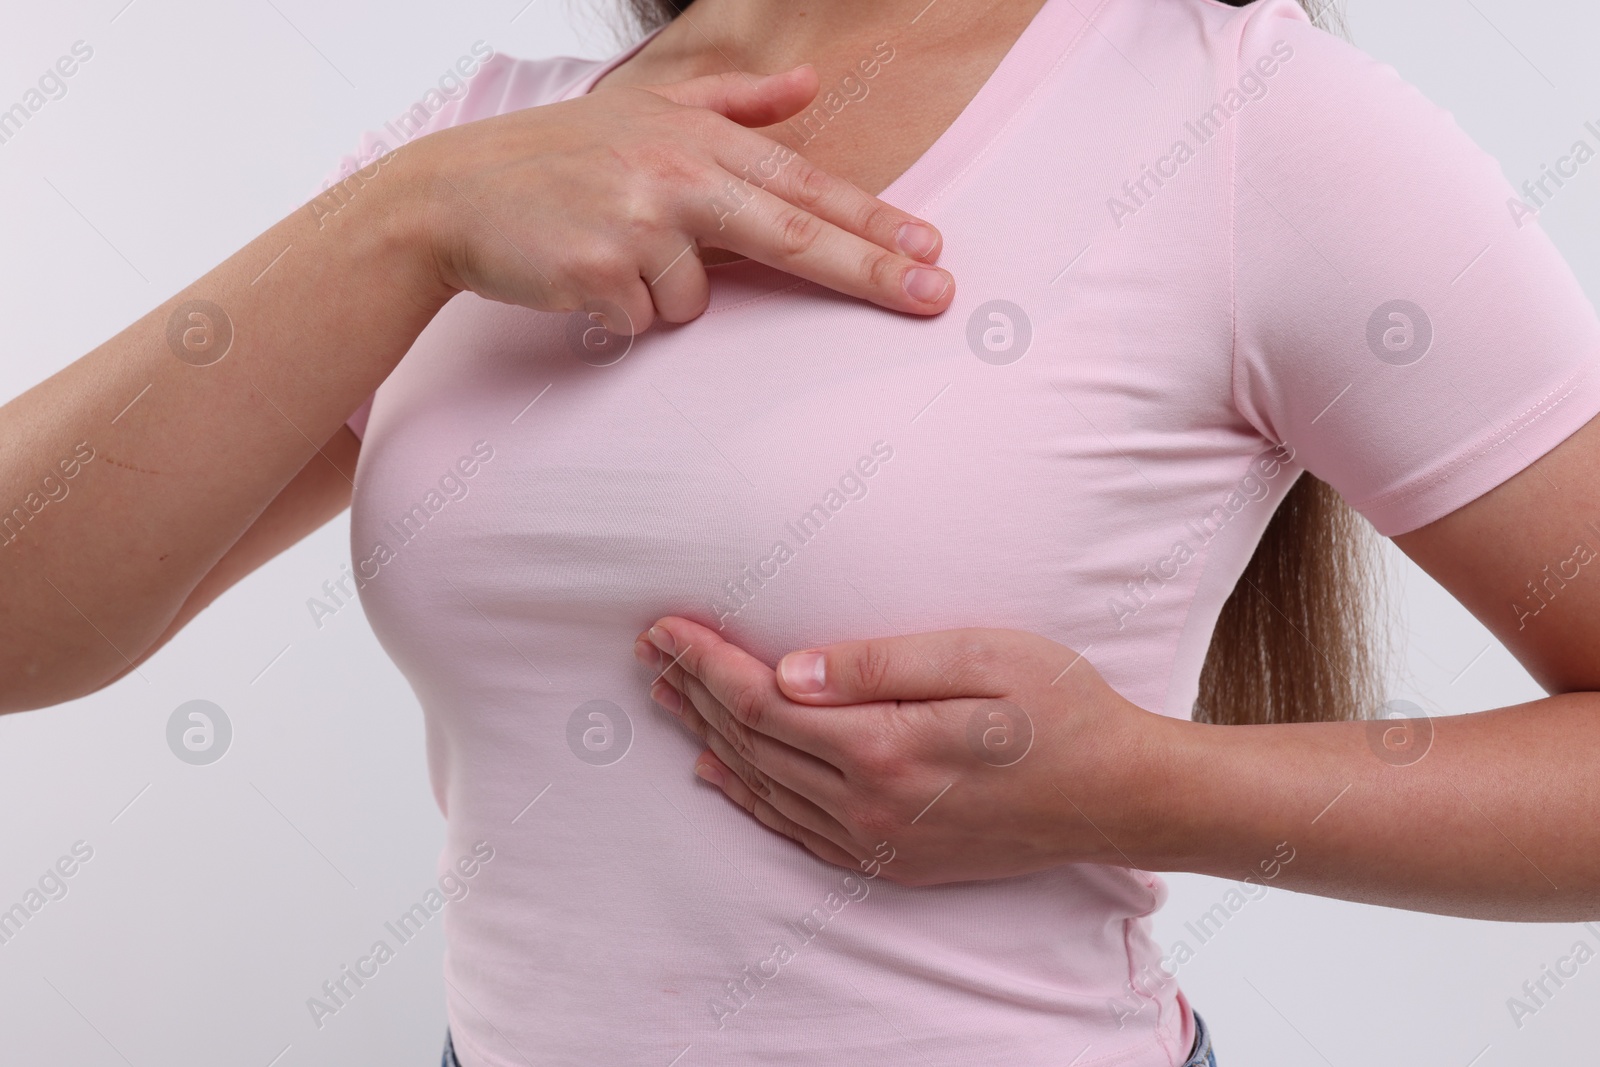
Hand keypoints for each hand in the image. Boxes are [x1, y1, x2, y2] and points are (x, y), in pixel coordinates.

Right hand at [399, 65, 952, 330]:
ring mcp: (638, 223)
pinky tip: (579, 277)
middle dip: (873, 270)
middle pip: (795, 234)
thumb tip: (807, 86)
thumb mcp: (646, 111)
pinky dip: (618, 315)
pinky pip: (643, 324)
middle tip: (937, 297)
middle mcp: (676, 174)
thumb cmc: (555, 159)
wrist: (450, 194)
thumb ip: (733, 101)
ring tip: (606, 255)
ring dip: (660, 294)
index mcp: (696, 138)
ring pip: (696, 302)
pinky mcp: (599, 274)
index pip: (804, 186)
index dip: (873, 220)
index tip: (932, 248)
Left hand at [632, 616, 1171, 885]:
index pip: (761, 702)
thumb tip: (787, 671)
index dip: (706, 662)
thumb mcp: (980, 657)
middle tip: (650, 649)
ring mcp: (878, 841)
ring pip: (764, 787)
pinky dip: (749, 796)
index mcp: (884, 748)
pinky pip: (795, 829)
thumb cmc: (1061, 710)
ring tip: (668, 697)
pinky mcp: (892, 859)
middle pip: (751, 743)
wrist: (1120, 796)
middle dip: (694, 691)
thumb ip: (877, 665)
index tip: (666, 626)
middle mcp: (868, 806)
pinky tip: (721, 772)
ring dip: (710, 738)